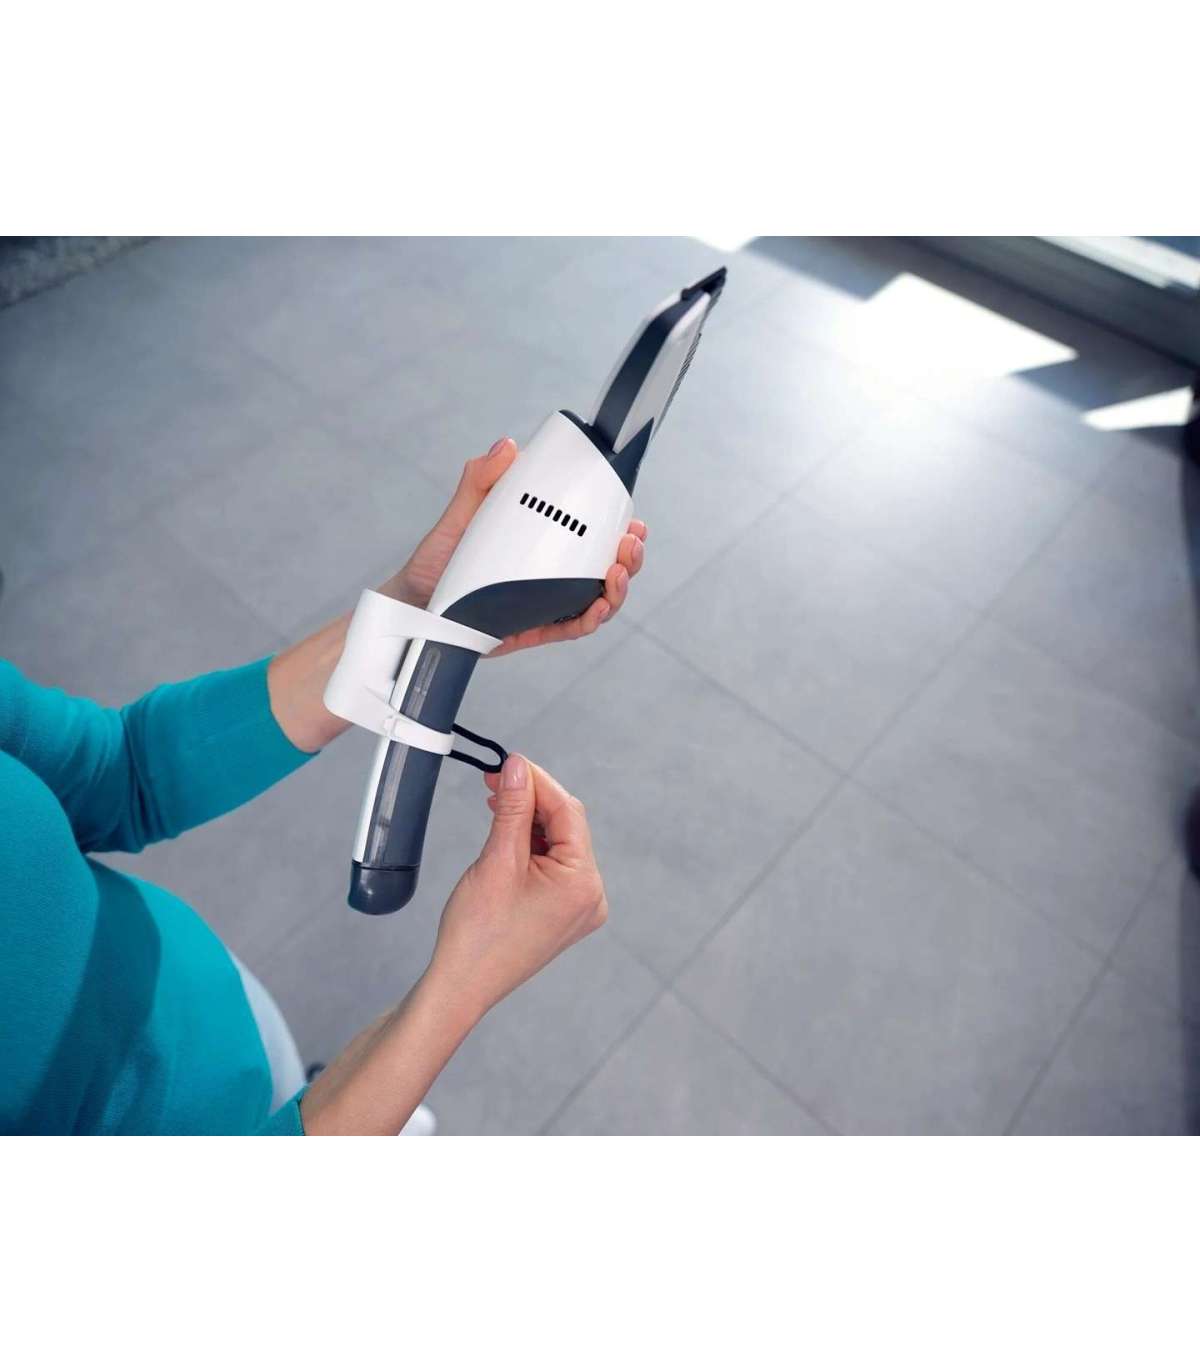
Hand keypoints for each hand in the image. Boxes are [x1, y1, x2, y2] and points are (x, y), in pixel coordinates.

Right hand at [299, 753, 605, 1134]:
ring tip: (495, 803)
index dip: (538, 782)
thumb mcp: (497, 859)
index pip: (568, 812)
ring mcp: (578, 906)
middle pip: (565, 826)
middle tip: (495, 779)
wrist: (461, 984)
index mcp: (583, 883)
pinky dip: (530, 846)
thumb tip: (518, 768)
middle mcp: (590, 895)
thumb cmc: (477, 934)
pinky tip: (506, 831)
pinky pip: (552, 865)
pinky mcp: (561, 912)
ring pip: (557, 844)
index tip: (510, 762)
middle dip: (532, 800)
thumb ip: (512, 808)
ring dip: (528, 821)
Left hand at [384, 437, 646, 654]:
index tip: (632, 519)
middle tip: (629, 545)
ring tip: (616, 574)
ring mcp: (546, 604)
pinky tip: (598, 607)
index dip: (620, 530)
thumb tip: (506, 447)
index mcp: (542, 545)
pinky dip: (590, 619)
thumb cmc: (438, 562)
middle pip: (606, 569)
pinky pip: (571, 629)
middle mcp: (551, 575)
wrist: (413, 605)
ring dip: (617, 589)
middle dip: (629, 559)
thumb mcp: (460, 516)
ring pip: (598, 600)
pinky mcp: (534, 631)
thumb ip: (480, 481)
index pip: (592, 536)